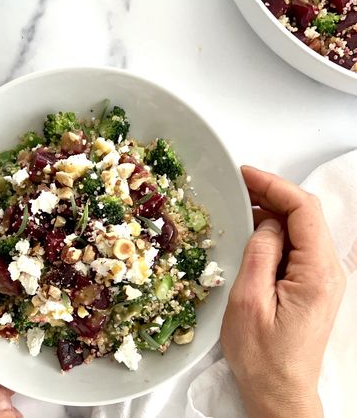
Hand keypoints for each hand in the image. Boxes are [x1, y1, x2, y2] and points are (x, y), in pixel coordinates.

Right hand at [221, 166, 345, 417]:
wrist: (279, 390)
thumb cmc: (260, 353)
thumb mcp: (248, 300)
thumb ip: (260, 252)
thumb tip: (265, 220)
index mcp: (318, 272)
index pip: (303, 210)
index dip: (273, 185)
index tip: (243, 174)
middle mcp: (329, 269)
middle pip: (305, 214)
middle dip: (270, 193)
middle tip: (235, 186)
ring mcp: (323, 276)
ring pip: (300, 227)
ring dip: (270, 211)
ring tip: (238, 205)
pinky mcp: (312, 283)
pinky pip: (295, 244)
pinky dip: (273, 230)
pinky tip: (251, 230)